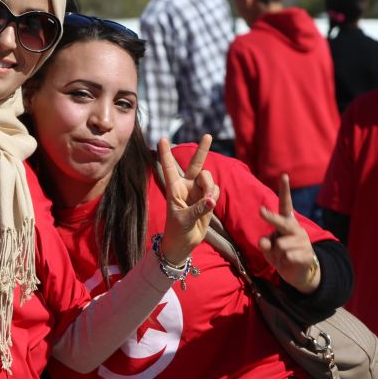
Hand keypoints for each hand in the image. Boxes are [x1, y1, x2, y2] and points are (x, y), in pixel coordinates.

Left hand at [158, 135, 219, 264]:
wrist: (184, 243)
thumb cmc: (176, 230)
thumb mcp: (183, 220)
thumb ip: (198, 209)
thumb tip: (211, 200)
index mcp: (174, 188)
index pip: (169, 168)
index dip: (165, 153)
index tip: (162, 138)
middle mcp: (186, 186)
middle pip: (195, 164)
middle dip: (202, 150)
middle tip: (208, 135)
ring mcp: (198, 192)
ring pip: (209, 179)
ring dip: (210, 187)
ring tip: (207, 202)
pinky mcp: (208, 199)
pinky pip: (215, 191)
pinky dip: (215, 195)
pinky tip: (210, 205)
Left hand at [259, 174, 319, 293]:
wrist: (299, 274)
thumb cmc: (282, 256)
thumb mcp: (269, 250)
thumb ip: (265, 244)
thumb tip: (263, 241)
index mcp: (287, 223)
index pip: (285, 205)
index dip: (285, 191)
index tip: (284, 176)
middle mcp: (296, 229)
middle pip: (281, 221)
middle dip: (270, 217)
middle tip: (261, 210)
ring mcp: (303, 241)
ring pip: (279, 245)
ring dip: (276, 255)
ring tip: (282, 258)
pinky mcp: (307, 254)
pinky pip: (287, 256)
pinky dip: (283, 263)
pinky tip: (289, 263)